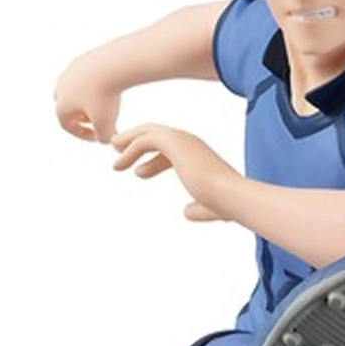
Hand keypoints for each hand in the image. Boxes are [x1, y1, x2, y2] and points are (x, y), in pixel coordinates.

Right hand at [53, 52, 121, 143]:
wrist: (113, 64)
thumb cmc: (107, 97)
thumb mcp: (107, 124)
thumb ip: (104, 138)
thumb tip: (104, 139)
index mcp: (61, 107)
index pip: (69, 127)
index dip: (84, 135)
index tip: (99, 136)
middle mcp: (60, 89)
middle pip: (68, 108)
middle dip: (81, 117)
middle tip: (96, 120)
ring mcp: (67, 73)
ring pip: (74, 90)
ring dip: (86, 100)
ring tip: (101, 103)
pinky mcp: (79, 60)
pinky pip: (84, 77)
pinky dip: (93, 85)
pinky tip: (106, 86)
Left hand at [111, 123, 239, 220]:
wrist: (232, 196)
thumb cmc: (225, 204)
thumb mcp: (210, 208)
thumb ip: (199, 210)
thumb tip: (186, 212)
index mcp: (198, 154)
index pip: (171, 150)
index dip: (152, 160)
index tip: (137, 172)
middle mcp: (190, 142)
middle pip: (157, 134)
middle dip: (136, 140)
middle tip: (117, 148)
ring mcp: (182, 140)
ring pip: (148, 132)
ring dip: (128, 141)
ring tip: (112, 149)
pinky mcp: (174, 142)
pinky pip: (145, 140)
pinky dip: (129, 149)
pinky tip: (119, 163)